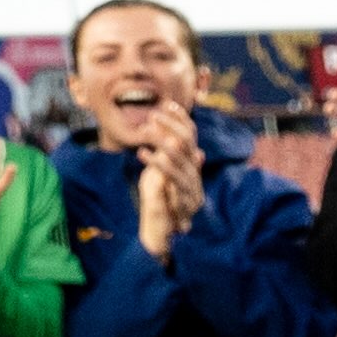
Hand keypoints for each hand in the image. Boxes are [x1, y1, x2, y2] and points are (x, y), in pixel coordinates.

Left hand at [110, 104, 204, 253]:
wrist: (166, 232)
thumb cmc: (162, 200)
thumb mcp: (162, 173)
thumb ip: (167, 156)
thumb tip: (173, 135)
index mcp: (191, 164)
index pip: (191, 135)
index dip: (181, 119)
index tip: (167, 103)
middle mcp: (195, 173)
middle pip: (188, 143)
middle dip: (171, 126)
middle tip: (153, 114)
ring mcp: (192, 186)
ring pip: (182, 159)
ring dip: (164, 142)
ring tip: (147, 130)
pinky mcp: (185, 200)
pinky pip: (172, 178)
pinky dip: (157, 164)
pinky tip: (142, 152)